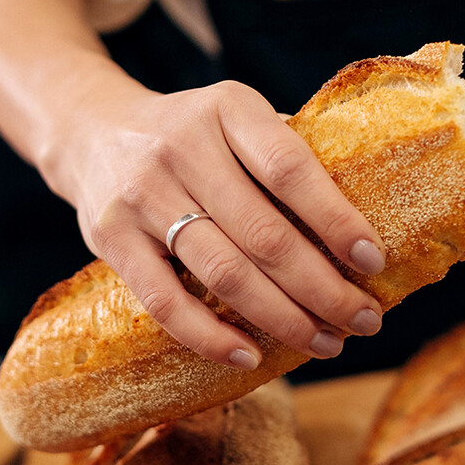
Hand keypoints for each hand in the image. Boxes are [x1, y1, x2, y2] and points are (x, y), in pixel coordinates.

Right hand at [49, 80, 387, 369]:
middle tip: (364, 320)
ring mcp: (142, 195)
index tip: (373, 262)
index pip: (290, 169)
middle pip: (265, 234)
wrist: (91, 131)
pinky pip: (166, 302)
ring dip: (283, 318)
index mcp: (227, 108)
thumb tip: (360, 229)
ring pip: (224, 273)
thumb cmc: (193, 136)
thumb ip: (285, 154)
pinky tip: (250, 356)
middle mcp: (182, 147)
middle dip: (324, 288)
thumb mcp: (235, 117)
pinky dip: (211, 337)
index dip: (336, 219)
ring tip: (325, 342)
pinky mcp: (111, 239)